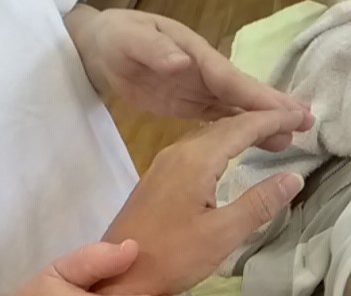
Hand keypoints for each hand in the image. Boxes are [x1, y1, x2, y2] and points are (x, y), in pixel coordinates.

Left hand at [69, 8, 313, 132]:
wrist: (100, 49)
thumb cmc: (117, 42)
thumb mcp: (132, 42)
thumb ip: (155, 53)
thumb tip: (182, 63)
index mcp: (195, 59)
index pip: (231, 81)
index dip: (259, 98)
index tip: (287, 113)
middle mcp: (203, 73)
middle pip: (241, 95)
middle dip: (272, 110)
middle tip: (305, 124)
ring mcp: (196, 89)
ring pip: (234, 108)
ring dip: (260, 122)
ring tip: (288, 139)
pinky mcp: (187, 104)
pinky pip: (217, 118)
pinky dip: (237, 129)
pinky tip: (252, 141)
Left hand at [98, 109, 306, 295]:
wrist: (117, 276)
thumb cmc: (170, 258)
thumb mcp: (221, 234)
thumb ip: (259, 203)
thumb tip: (293, 176)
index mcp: (195, 160)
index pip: (243, 126)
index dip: (275, 118)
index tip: (304, 118)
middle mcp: (177, 153)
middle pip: (225, 125)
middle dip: (261, 121)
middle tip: (295, 127)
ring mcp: (162, 166)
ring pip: (208, 136)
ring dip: (240, 133)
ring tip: (270, 140)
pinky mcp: (155, 181)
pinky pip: (195, 151)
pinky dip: (221, 147)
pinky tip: (229, 158)